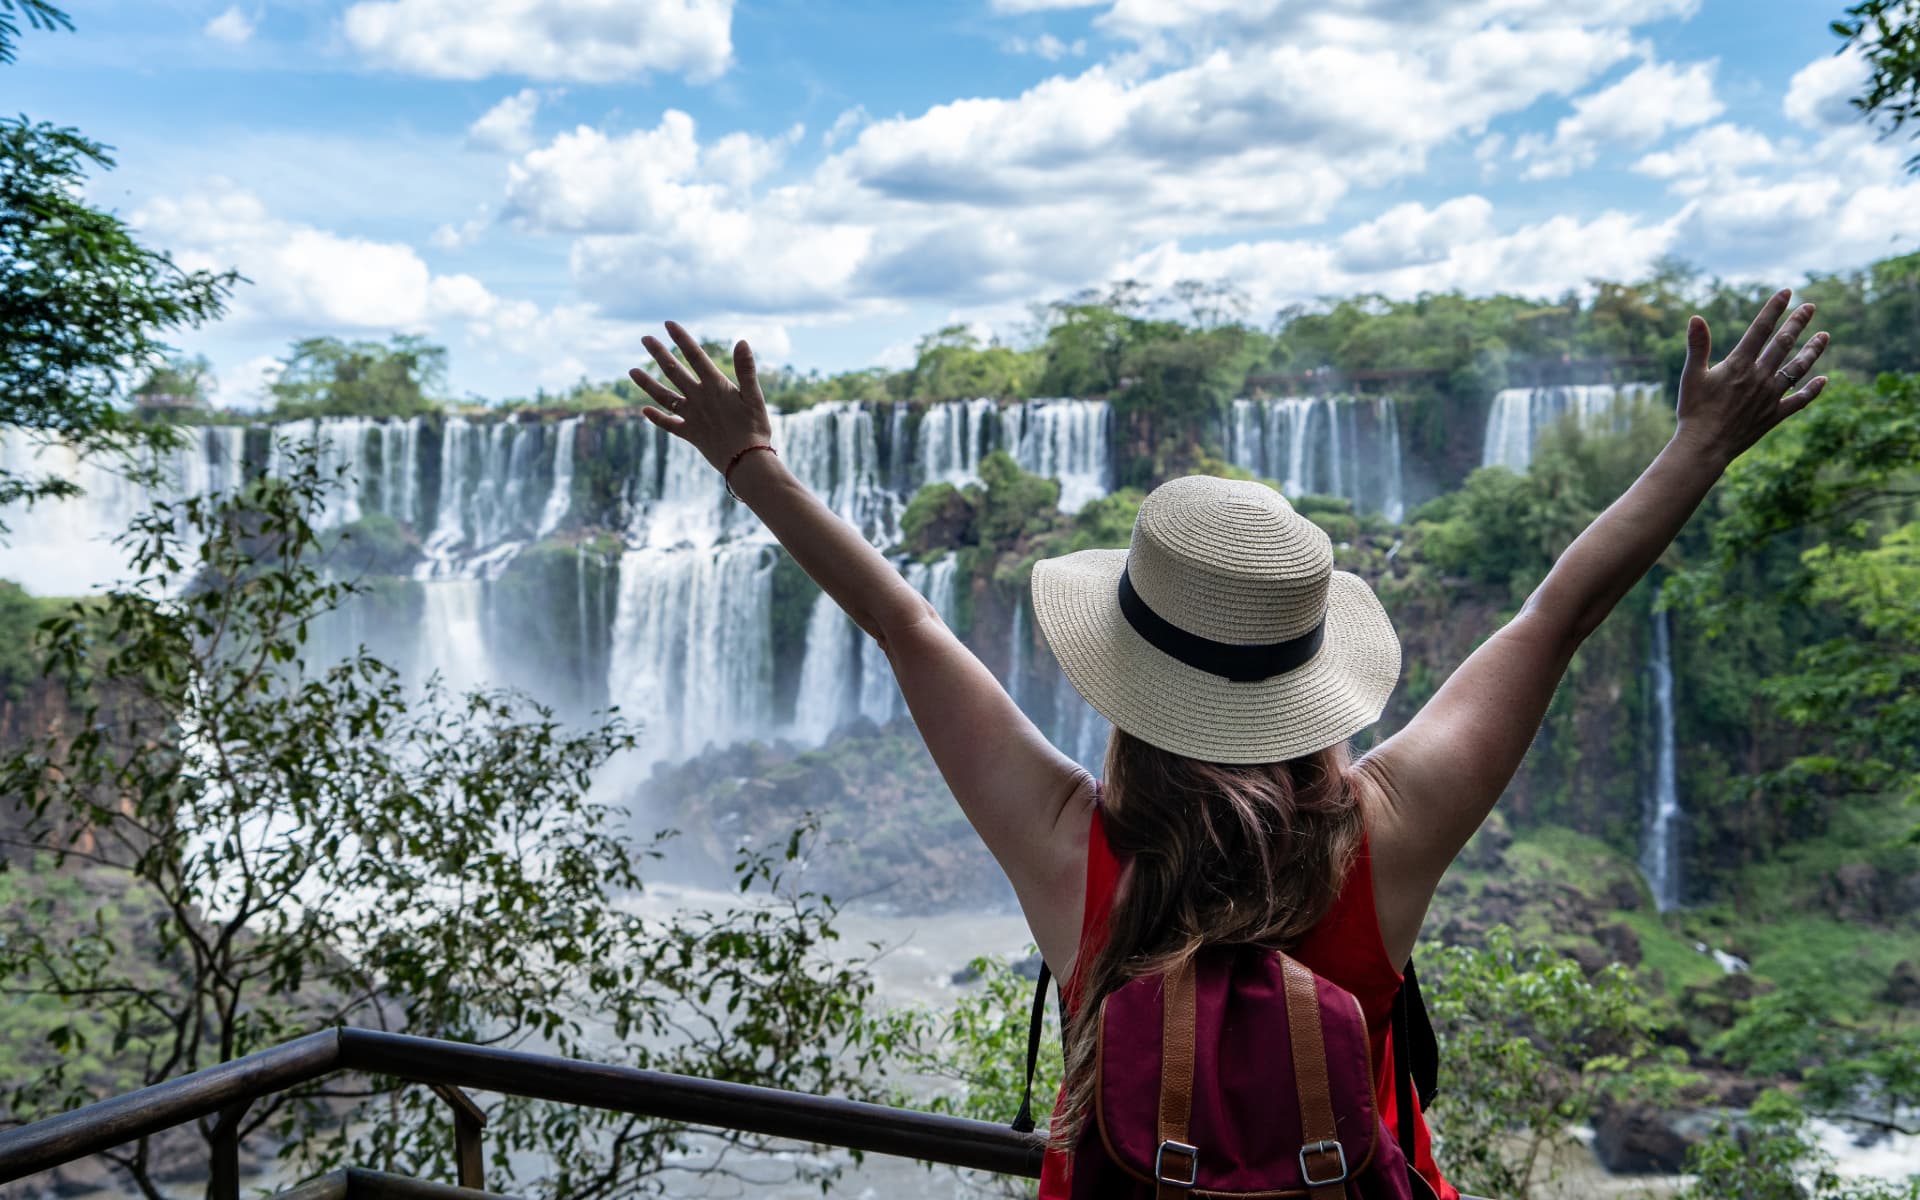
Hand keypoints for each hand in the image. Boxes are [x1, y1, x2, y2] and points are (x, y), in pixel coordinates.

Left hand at [629, 321, 774, 473]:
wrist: (746, 463)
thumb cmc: (755, 429)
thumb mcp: (755, 397)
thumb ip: (746, 369)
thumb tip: (742, 342)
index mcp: (715, 386)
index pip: (695, 356)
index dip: (681, 339)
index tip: (668, 324)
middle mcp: (698, 398)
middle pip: (674, 371)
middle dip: (659, 353)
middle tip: (645, 339)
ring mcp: (691, 416)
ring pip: (664, 396)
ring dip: (647, 383)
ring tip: (632, 371)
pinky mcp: (690, 434)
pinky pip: (669, 425)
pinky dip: (656, 418)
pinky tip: (644, 410)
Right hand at [1674, 288, 1829, 467]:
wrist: (1705, 447)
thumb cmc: (1694, 411)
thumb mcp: (1692, 376)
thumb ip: (1698, 346)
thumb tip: (1696, 318)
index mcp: (1739, 364)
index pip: (1761, 329)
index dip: (1774, 309)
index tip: (1787, 292)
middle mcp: (1760, 376)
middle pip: (1783, 344)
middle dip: (1798, 323)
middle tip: (1811, 307)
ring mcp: (1770, 396)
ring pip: (1798, 368)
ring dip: (1812, 351)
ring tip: (1825, 336)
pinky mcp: (1775, 415)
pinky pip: (1799, 400)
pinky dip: (1812, 390)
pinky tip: (1823, 380)